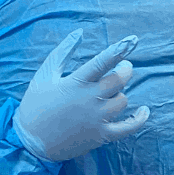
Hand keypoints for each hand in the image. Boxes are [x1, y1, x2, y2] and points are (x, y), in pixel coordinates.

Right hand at [12, 30, 149, 162]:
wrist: (29, 142)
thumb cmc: (36, 105)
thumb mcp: (44, 75)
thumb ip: (62, 52)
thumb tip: (79, 32)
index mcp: (75, 83)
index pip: (102, 62)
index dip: (118, 50)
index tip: (131, 41)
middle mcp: (88, 99)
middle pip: (119, 80)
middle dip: (125, 70)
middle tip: (123, 67)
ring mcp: (96, 119)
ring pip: (122, 100)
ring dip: (121, 93)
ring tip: (112, 92)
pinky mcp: (101, 135)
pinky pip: (128, 127)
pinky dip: (139, 119)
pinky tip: (144, 111)